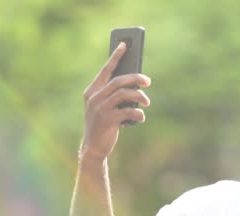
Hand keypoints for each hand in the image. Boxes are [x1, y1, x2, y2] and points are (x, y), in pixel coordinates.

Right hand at [80, 42, 150, 160]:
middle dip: (135, 78)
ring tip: (147, 102)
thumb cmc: (103, 124)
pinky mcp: (108, 120)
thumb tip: (136, 83)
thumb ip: (114, 95)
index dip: (115, 57)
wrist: (93, 148)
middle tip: (148, 81)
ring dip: (139, 96)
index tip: (125, 44)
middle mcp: (94, 97)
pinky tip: (141, 117)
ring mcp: (100, 108)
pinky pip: (128, 111)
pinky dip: (138, 113)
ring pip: (124, 94)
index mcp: (91, 91)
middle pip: (118, 80)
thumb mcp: (105, 107)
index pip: (105, 70)